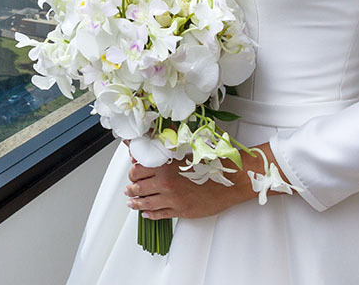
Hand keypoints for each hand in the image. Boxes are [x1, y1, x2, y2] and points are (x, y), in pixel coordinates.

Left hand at [124, 142, 290, 219]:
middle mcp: (165, 183)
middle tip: (129, 189)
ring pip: (145, 203)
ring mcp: (171, 199)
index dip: (133, 172)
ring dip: (135, 203)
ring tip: (132, 202)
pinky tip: (146, 213)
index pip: (137, 170)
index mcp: (164, 166)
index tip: (132, 173)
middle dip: (131, 188)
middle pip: (137, 187)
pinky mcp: (180, 211)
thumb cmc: (211, 164)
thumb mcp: (186, 150)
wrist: (229, 180)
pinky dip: (149, 214)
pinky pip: (158, 215)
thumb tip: (155, 143)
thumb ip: (168, 149)